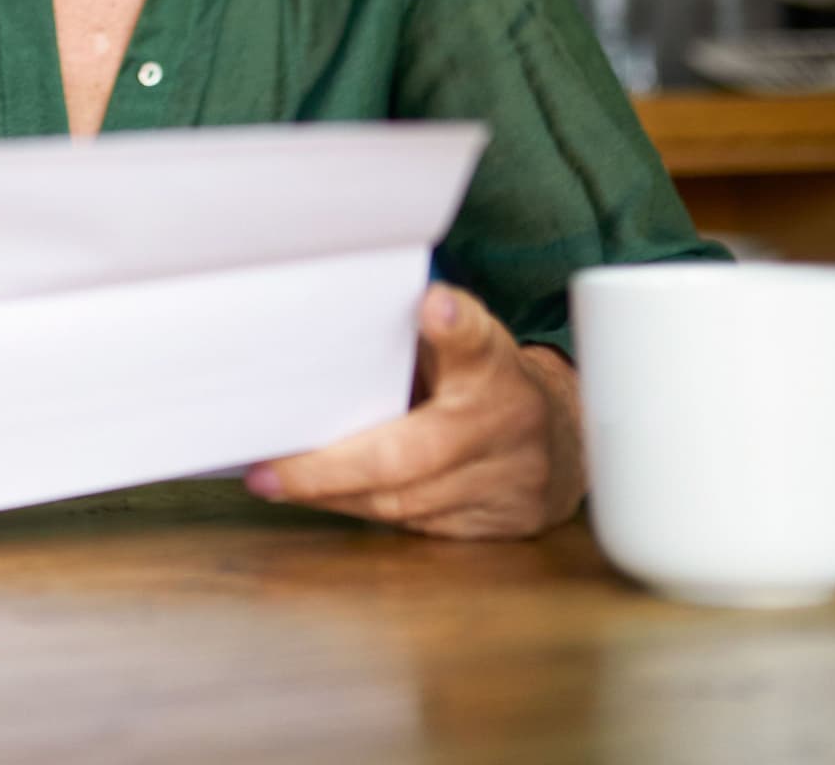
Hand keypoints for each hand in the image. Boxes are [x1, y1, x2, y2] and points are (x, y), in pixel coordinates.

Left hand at [245, 283, 584, 538]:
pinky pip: (416, 526)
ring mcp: (507, 482)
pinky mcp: (499, 526)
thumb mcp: (462, 340)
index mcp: (493, 365)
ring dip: (335, 495)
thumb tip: (333, 319)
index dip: (455, 324)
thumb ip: (416, 331)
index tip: (434, 307)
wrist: (564, 442)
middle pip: (413, 453)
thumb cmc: (485, 381)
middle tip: (270, 471)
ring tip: (277, 484)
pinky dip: (364, 511)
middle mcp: (506, 424)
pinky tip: (324, 498)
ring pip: (406, 502)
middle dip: (332, 467)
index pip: (475, 339)